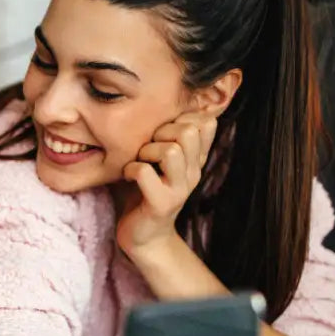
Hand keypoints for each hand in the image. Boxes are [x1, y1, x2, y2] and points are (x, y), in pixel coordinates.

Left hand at [117, 113, 216, 257]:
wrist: (143, 237)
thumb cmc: (141, 191)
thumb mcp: (154, 160)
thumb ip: (160, 135)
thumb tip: (148, 98)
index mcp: (194, 158)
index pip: (206, 121)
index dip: (181, 117)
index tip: (162, 131)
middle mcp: (193, 172)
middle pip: (189, 130)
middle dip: (162, 131)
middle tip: (147, 148)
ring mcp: (180, 189)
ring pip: (172, 150)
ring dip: (147, 150)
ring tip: (139, 161)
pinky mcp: (161, 204)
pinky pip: (145, 173)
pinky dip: (131, 169)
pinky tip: (128, 176)